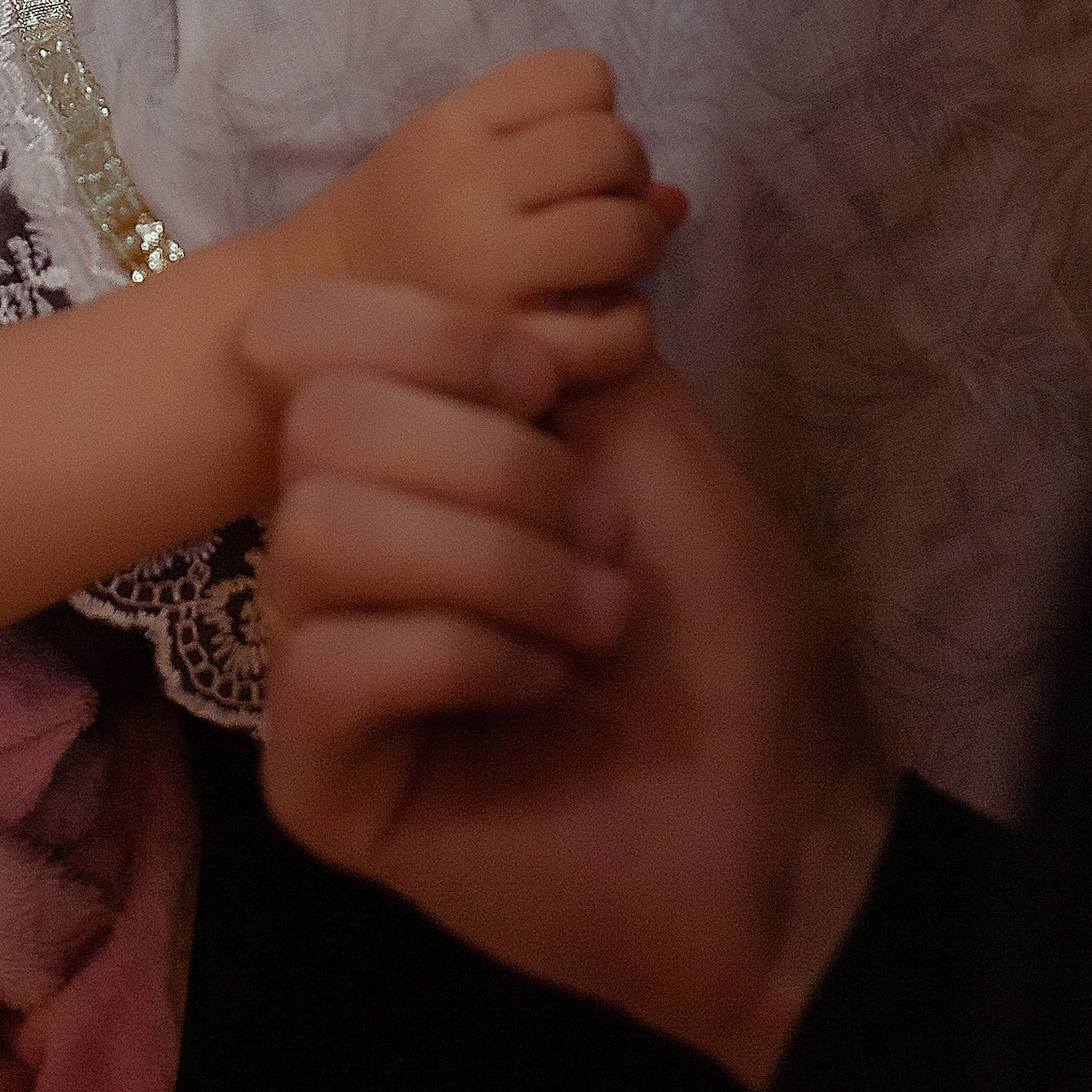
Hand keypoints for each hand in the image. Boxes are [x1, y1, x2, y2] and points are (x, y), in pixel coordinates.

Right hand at [247, 307, 896, 1087]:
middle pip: (316, 421)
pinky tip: (541, 689)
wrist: (794, 820)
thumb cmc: (728, 633)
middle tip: (603, 543)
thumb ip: (545, 335)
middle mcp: (334, 548)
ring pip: (316, 532)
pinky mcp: (316, 784)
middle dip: (494, 464)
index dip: (426, 334)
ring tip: (593, 624)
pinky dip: (462, 656)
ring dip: (494, 562)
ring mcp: (314, 667)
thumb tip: (463, 271)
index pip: (298, 334)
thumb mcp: (649, 435)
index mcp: (398, 453)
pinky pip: (328, 666)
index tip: (551, 389)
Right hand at [279, 48, 681, 391]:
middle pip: (612, 145)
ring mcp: (487, 267)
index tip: (568, 156)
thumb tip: (678, 199)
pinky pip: (613, 331)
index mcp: (452, 125)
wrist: (308, 320)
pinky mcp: (501, 346)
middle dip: (625, 179)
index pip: (580, 74)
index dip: (594, 111)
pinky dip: (630, 328)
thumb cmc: (398, 233)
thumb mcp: (451, 161)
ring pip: (624, 229)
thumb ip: (552, 153)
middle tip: (597, 215)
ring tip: (606, 269)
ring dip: (638, 247)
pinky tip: (606, 324)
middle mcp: (467, 185)